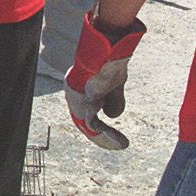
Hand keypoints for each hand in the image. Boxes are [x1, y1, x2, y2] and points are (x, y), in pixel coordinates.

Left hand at [64, 11, 146, 150]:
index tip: (113, 135)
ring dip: (104, 139)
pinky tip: (120, 143)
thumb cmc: (109, 64)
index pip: (85, 112)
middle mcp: (74, 94)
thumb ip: (114, 100)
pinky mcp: (86, 102)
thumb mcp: (114, 86)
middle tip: (118, 144)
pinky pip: (93, 124)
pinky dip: (106, 135)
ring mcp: (77, 99)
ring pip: (87, 125)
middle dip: (100, 136)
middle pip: (84, 121)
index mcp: (78, 89)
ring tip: (121, 145)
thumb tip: (113, 116)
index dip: (98, 126)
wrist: (108, 51)